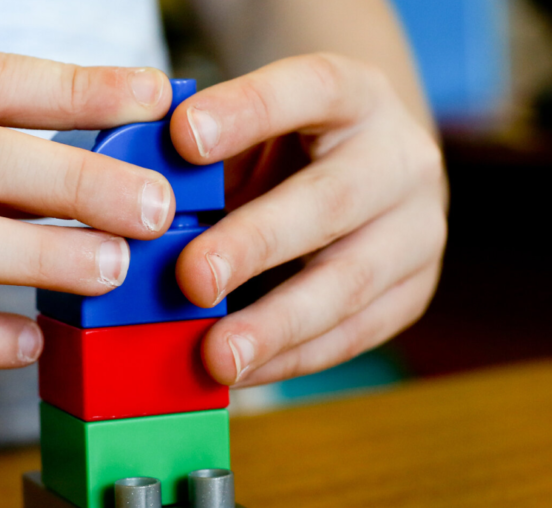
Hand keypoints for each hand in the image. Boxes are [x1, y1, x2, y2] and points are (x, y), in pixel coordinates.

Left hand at [170, 53, 447, 386]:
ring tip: (218, 356)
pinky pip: (353, 334)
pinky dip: (290, 358)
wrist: (368, 168)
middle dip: (257, 244)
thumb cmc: (286, 148)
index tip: (182, 136)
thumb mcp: (251, 128)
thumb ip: (202, 155)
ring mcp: (418, 228)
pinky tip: (241, 373)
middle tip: (193, 279)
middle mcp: (399, 157)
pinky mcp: (413, 291)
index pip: (308, 89)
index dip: (247, 111)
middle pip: (332, 199)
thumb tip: (132, 202)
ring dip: (277, 325)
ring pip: (350, 281)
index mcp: (354, 94)